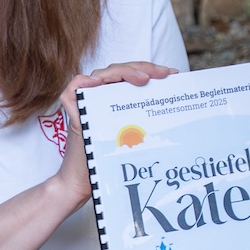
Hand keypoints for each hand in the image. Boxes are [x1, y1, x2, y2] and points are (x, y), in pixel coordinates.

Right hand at [54, 61, 178, 189]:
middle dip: (143, 68)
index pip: (131, 75)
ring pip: (101, 74)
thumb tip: (177, 105)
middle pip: (119, 71)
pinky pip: (74, 89)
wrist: (84, 181)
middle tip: (163, 74)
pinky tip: (100, 82)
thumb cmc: (111, 161)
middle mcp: (100, 97)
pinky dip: (84, 82)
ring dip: (123, 71)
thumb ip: (147, 120)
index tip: (171, 74)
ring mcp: (85, 102)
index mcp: (115, 99)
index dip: (151, 70)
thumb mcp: (136, 136)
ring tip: (143, 78)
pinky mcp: (72, 111)